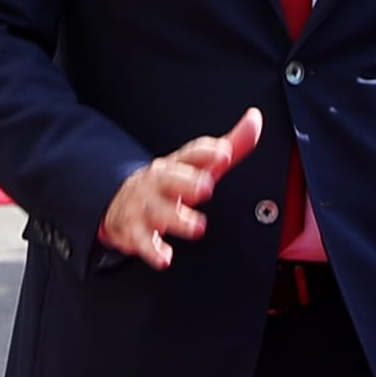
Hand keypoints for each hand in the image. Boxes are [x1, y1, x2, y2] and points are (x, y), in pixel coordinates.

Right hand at [101, 109, 264, 268]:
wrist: (120, 202)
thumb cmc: (171, 182)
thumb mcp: (200, 164)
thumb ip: (232, 145)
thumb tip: (255, 119)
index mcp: (176, 164)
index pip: (190, 154)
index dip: (206, 151)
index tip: (224, 152)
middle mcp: (158, 182)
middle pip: (169, 178)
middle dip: (187, 181)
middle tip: (206, 187)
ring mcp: (144, 205)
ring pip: (157, 210)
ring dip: (176, 218)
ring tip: (197, 227)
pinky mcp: (134, 230)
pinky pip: (141, 241)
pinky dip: (152, 250)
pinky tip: (165, 257)